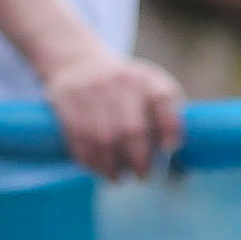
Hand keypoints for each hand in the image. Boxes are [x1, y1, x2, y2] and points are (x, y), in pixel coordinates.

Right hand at [41, 46, 185, 180]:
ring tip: (116, 178)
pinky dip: (88, 158)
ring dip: (110, 165)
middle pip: (131, 129)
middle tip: (142, 176)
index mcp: (146, 78)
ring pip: (102, 138)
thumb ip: (166, 112)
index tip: (169, 149)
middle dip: (139, 159)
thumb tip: (173, 150)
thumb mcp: (149, 86)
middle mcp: (120, 81)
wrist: (78, 61)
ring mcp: (91, 89)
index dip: (169, 128)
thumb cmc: (125, 86)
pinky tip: (96, 169)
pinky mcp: (66, 99)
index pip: (163, 100)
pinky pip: (78, 136)